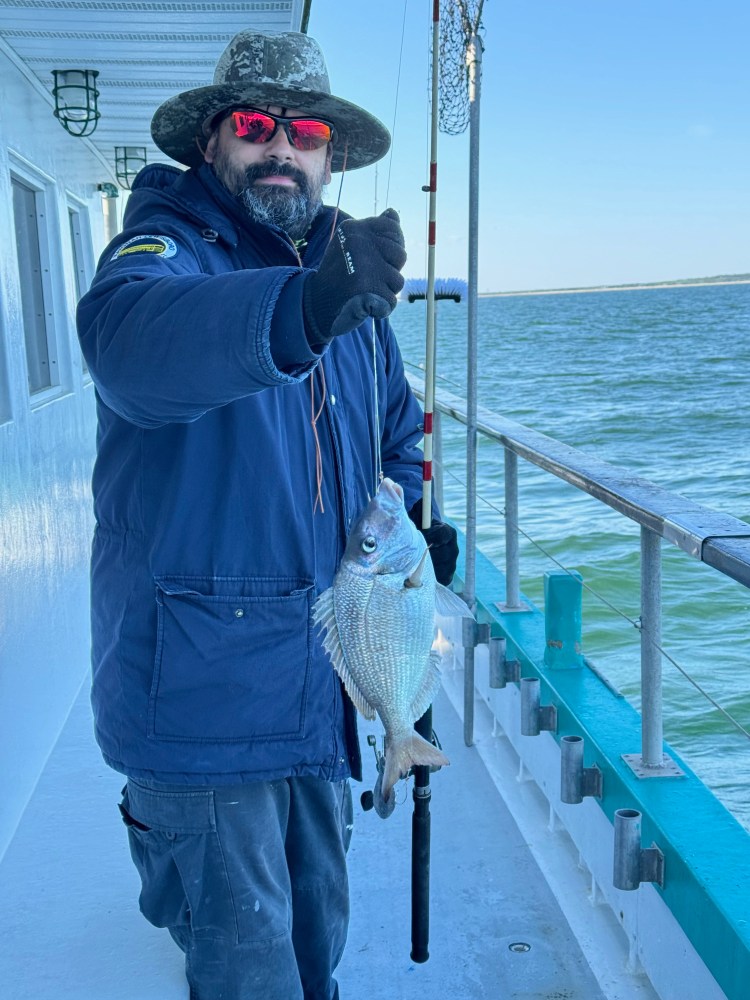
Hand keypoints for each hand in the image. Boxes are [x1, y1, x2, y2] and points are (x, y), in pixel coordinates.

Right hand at [303, 208, 406, 343]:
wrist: (316, 304)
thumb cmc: (339, 274)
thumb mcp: (351, 245)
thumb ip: (374, 230)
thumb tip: (393, 213)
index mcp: (354, 228)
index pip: (393, 229)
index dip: (391, 248)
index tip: (374, 258)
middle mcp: (359, 242)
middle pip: (400, 255)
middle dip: (389, 271)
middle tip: (365, 277)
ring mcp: (364, 266)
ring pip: (397, 280)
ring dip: (385, 291)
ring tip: (363, 291)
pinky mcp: (368, 289)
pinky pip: (391, 301)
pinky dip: (380, 309)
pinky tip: (364, 304)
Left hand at [409, 500, 458, 586]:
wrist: (421, 548)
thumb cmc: (417, 530)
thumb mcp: (415, 519)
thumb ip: (415, 507)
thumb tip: (399, 487)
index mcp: (447, 532)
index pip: (442, 533)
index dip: (429, 535)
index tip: (417, 536)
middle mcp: (453, 549)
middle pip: (442, 553)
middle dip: (426, 553)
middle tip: (411, 553)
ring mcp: (451, 563)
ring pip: (441, 567)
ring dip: (427, 566)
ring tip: (412, 564)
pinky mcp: (447, 576)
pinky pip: (440, 578)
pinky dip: (429, 578)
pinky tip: (418, 575)